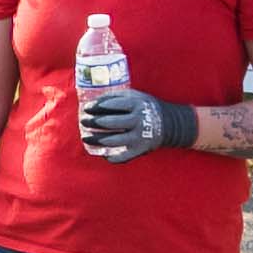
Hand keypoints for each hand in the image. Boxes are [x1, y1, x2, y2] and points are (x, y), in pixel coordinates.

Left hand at [77, 79, 199, 162]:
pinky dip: (110, 157)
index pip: (112, 105)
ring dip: (96, 140)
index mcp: (137, 105)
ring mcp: (138, 137)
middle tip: (83, 121)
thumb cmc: (145, 107)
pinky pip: (122, 157)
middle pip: (110, 123)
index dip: (97, 107)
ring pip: (112, 141)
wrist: (169, 123)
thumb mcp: (135, 96)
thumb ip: (116, 96)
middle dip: (93, 122)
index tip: (87, 108)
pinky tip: (102, 153)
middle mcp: (137, 121)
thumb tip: (93, 101)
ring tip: (86, 138)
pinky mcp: (140, 150)